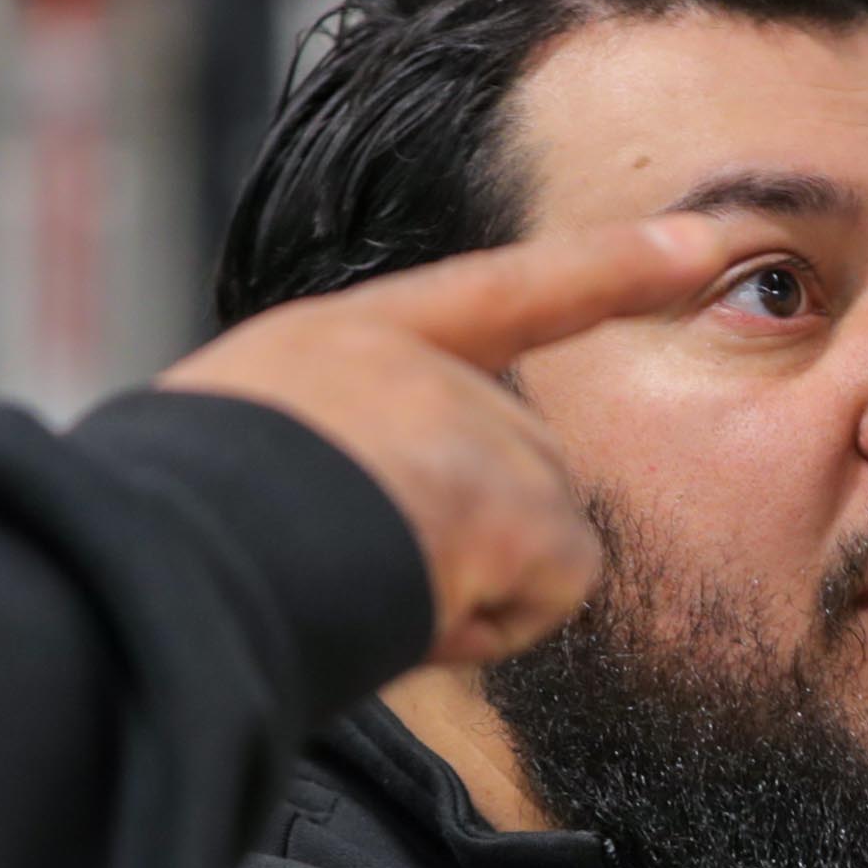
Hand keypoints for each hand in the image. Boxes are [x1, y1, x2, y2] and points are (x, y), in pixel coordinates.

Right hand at [158, 220, 733, 664]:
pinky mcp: (526, 505)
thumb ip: (326, 453)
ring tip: (355, 583)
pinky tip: (406, 608)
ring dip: (459, 591)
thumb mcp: (228, 450)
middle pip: (510, 479)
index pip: (498, 296)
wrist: (186, 549)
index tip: (700, 241)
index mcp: (339, 344)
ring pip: (528, 547)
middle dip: (458, 546)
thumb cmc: (167, 526)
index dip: (605, 269)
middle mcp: (428, 369)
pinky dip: (485, 626)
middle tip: (342, 565)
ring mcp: (485, 430)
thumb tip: (377, 519)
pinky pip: (545, 595)